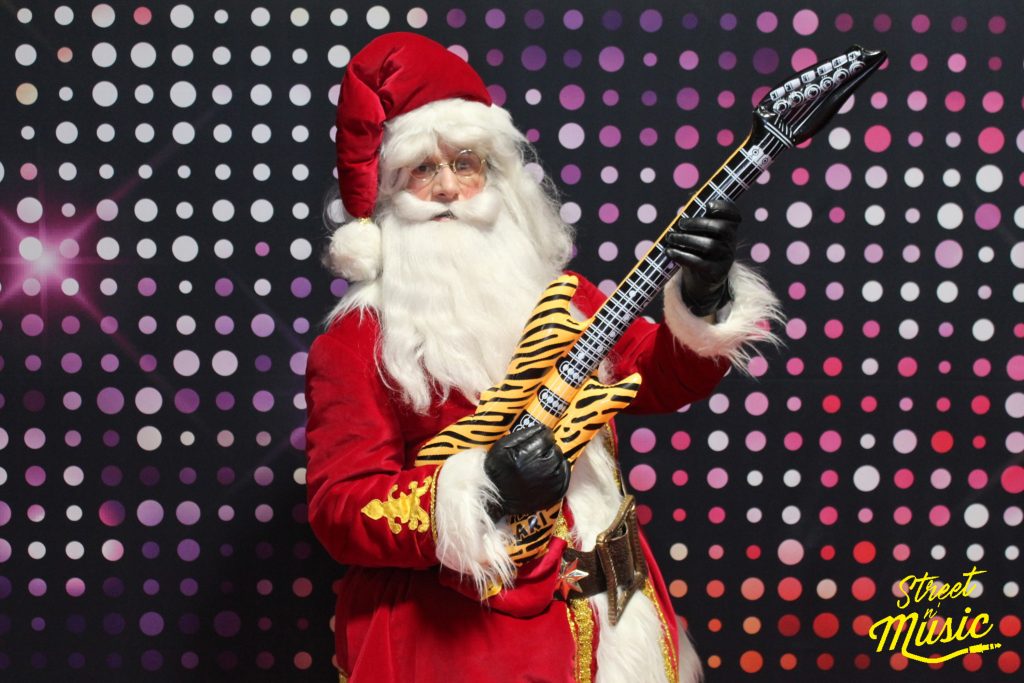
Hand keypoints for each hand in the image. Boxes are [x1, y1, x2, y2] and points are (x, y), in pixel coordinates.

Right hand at [483, 424, 569, 518]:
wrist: (498, 498)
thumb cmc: (499, 469)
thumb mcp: (503, 446)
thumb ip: (524, 434)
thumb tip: (544, 428)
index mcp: (526, 456)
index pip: (546, 437)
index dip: (542, 436)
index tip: (537, 439)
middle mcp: (541, 470)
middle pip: (555, 449)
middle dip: (548, 449)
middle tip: (536, 455)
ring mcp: (551, 483)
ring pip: (561, 460)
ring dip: (552, 459)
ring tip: (539, 465)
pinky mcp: (557, 492)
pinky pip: (565, 473)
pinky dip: (558, 470)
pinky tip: (546, 473)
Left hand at [664, 198, 740, 315]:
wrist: (700, 280)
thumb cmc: (697, 248)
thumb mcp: (699, 232)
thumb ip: (696, 215)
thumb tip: (691, 197)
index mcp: (729, 228)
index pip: (734, 214)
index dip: (724, 207)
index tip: (708, 205)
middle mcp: (731, 242)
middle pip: (721, 228)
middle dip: (699, 223)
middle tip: (680, 224)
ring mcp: (726, 259)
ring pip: (710, 246)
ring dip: (686, 240)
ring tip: (670, 238)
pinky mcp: (717, 274)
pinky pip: (700, 263)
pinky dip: (682, 256)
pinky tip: (669, 252)